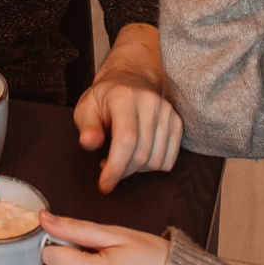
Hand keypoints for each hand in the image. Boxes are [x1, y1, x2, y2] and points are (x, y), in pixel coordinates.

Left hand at [76, 24, 182, 191]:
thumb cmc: (104, 99)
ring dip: (137, 170)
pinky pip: (169, 160)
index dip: (116, 167)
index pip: (126, 139)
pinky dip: (152, 167)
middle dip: (123, 171)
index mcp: (123, 98)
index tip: (104, 186)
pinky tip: (137, 156)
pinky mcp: (177, 122)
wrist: (130, 78)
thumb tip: (89, 143)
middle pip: (142, 154)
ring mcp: (167, 112)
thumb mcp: (86, 108)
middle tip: (107, 168)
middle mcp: (150, 103)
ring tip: (121, 159)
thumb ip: (87, 126)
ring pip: (156, 160)